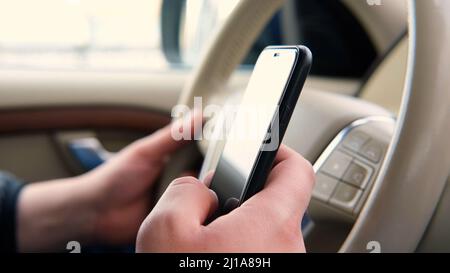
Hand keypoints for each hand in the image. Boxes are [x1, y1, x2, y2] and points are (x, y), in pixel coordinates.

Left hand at [17, 113, 200, 250]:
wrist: (96, 214)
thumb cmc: (115, 178)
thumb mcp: (146, 152)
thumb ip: (173, 136)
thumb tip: (198, 114)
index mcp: (174, 157)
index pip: (203, 149)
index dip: (217, 147)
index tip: (232, 143)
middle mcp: (180, 178)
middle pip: (209, 173)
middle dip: (215, 173)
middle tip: (217, 173)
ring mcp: (180, 200)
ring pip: (206, 195)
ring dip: (207, 194)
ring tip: (207, 192)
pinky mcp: (177, 220)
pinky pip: (195, 216)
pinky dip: (201, 213)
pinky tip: (204, 210)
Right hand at [136, 145, 314, 252]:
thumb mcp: (165, 228)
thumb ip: (185, 192)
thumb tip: (198, 191)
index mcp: (270, 225)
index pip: (297, 170)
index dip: (279, 151)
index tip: (262, 148)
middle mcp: (288, 249)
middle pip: (277, 203)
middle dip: (242, 199)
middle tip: (212, 205)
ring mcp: (284, 267)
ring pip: (266, 233)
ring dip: (237, 229)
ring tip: (204, 242)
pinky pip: (262, 254)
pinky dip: (240, 250)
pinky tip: (211, 259)